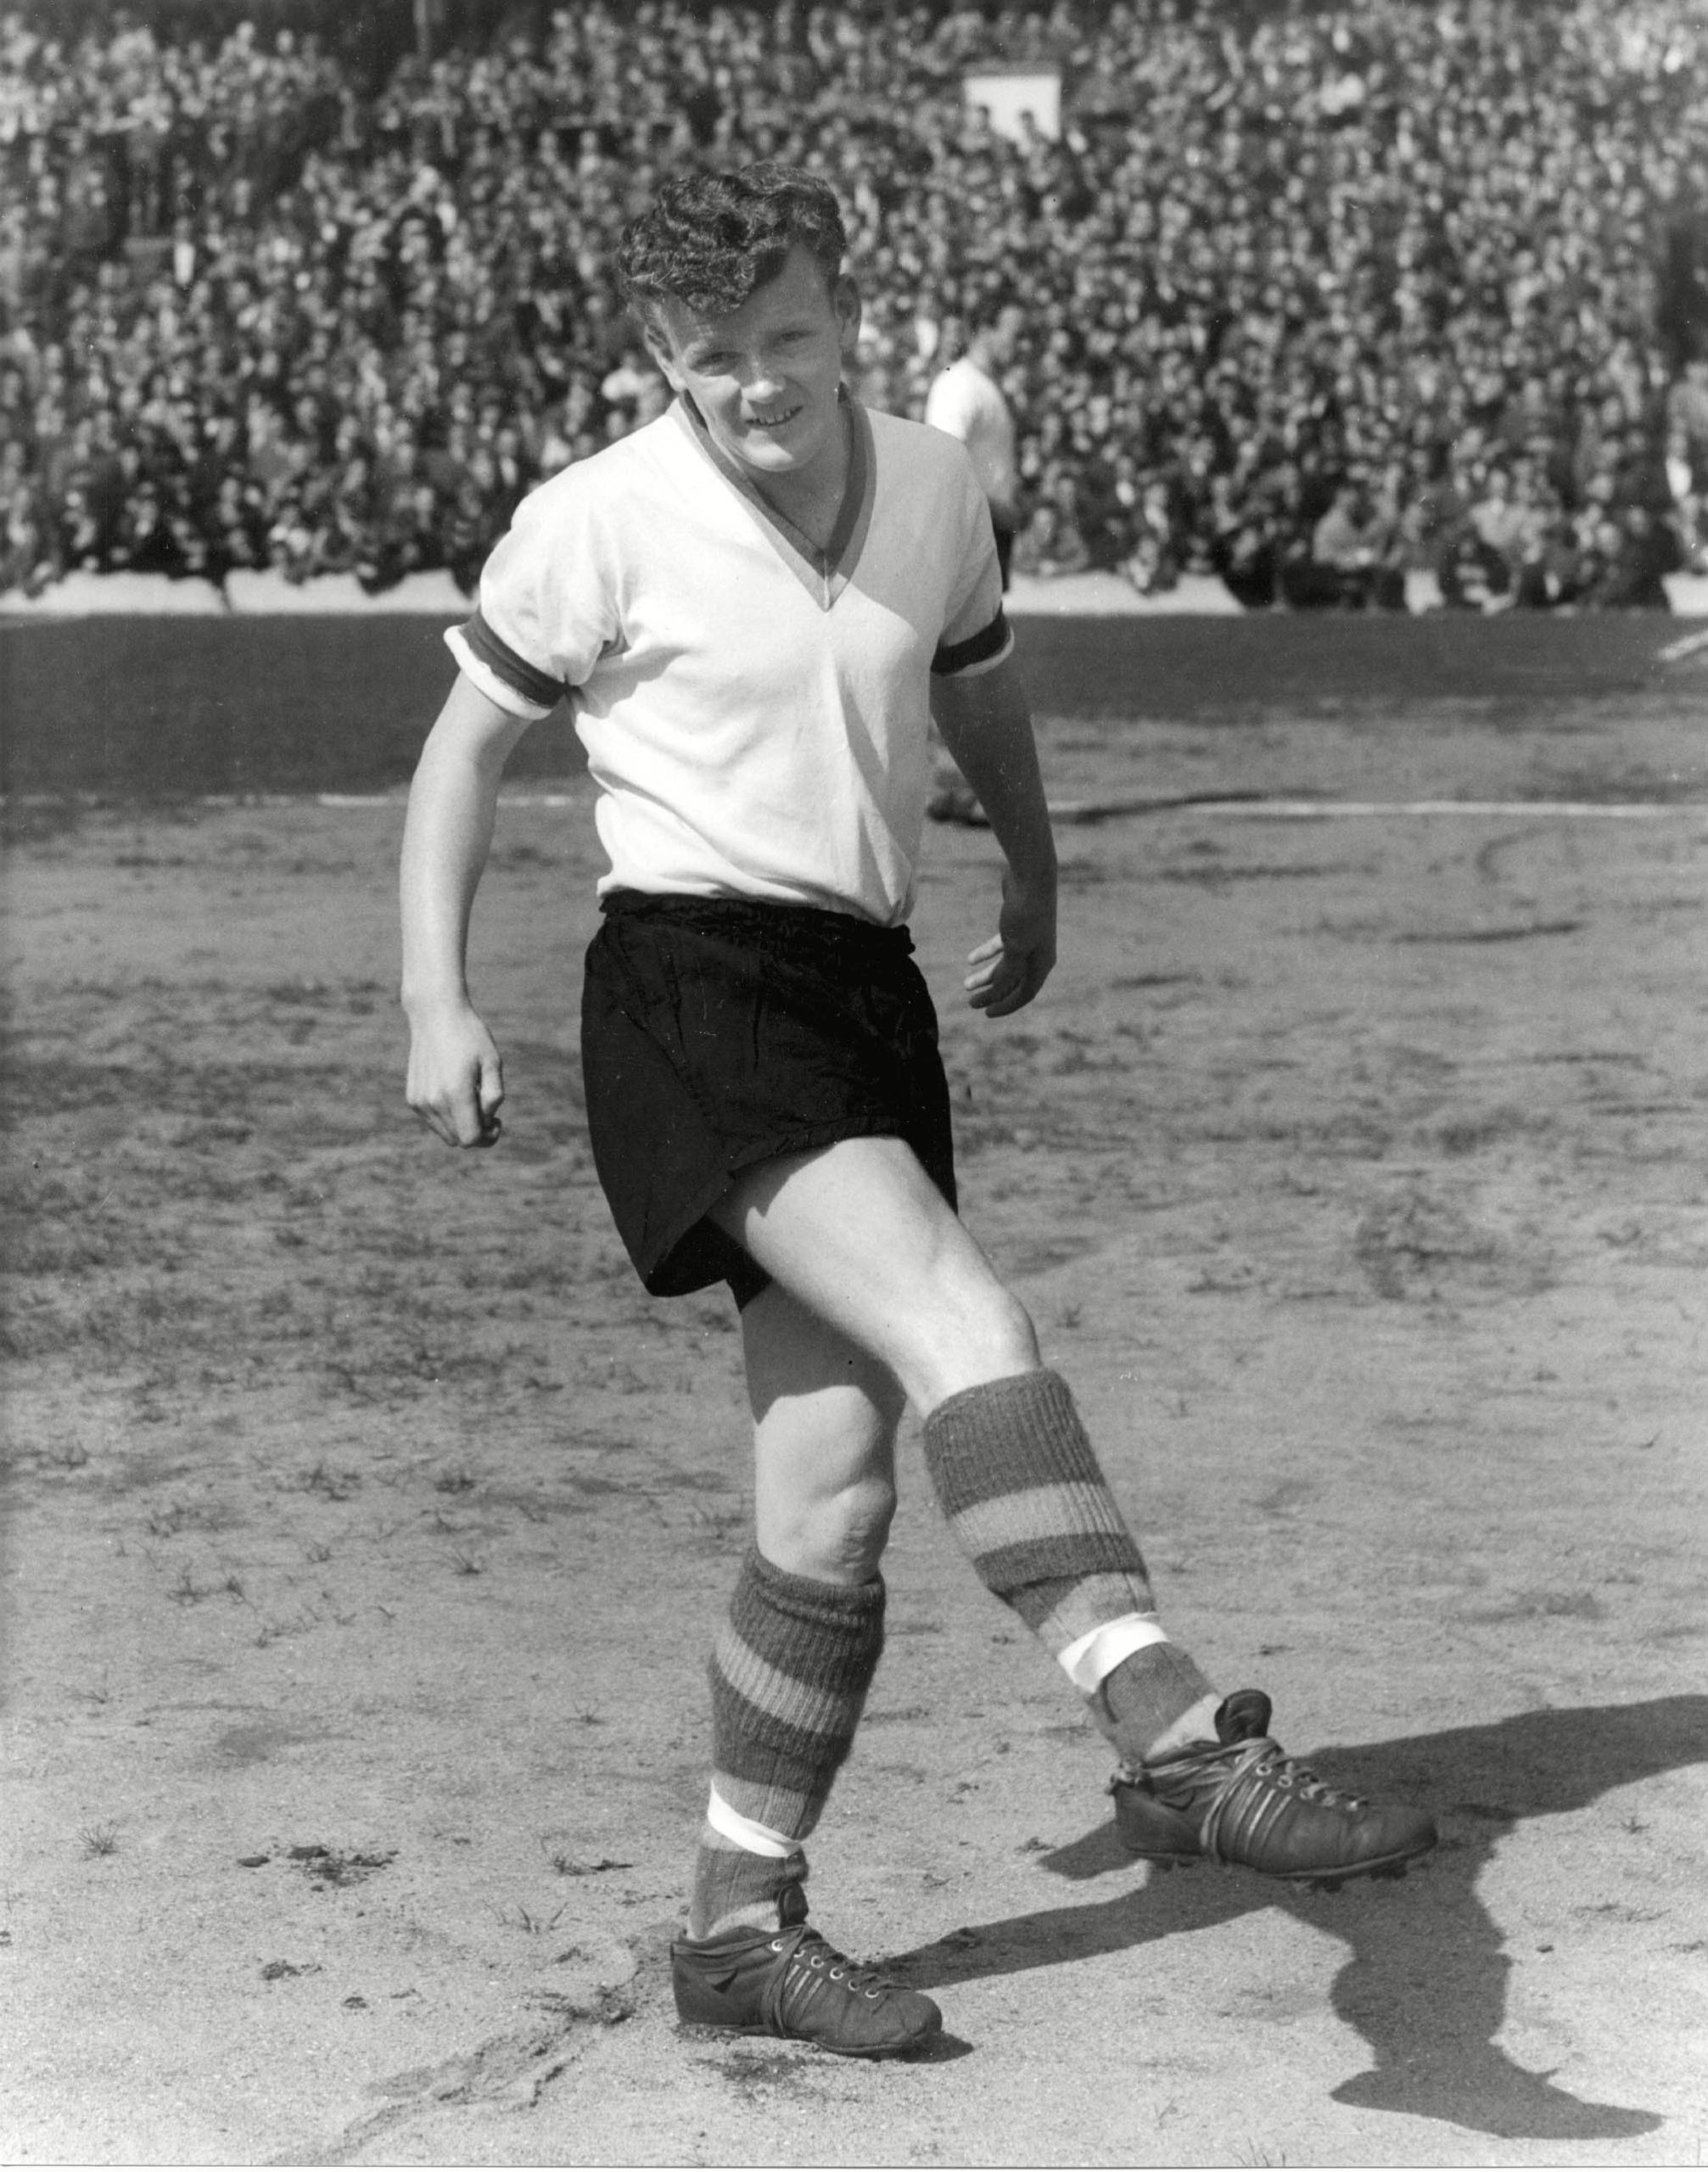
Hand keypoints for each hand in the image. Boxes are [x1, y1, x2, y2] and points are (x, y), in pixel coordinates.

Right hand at [405, 999, 504, 1147]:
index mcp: (456, 1093)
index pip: (471, 1139)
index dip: (489, 1137)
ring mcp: (420, 1101)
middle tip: (485, 1106)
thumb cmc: (470, 1036)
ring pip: (446, 1134)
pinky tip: (454, 1092)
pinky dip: (447, 1117)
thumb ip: (493, 1096)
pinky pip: (434, 1122)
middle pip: (459, 1140)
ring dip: (461, 1125)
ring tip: (470, 1097)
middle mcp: (434, 1101)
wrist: (435, 1015)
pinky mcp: (413, 1098)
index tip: (497, 1119)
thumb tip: (486, 1121)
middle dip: (477, 1131)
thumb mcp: (492, 1062)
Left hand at [964, 872, 1056, 1016]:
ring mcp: (1029, 939)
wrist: (1031, 876)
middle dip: (992, 994)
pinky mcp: (1018, 924)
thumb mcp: (1014, 950)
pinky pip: (1002, 946)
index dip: (1004, 1006)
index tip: (984, 1013)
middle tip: (971, 1002)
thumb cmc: (1025, 915)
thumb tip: (997, 994)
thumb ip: (1007, 975)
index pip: (1023, 994)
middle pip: (1013, 982)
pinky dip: (987, 953)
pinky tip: (970, 959)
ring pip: (1006, 965)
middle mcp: (1038, 955)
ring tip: (966, 984)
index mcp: (1041, 965)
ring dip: (987, 976)